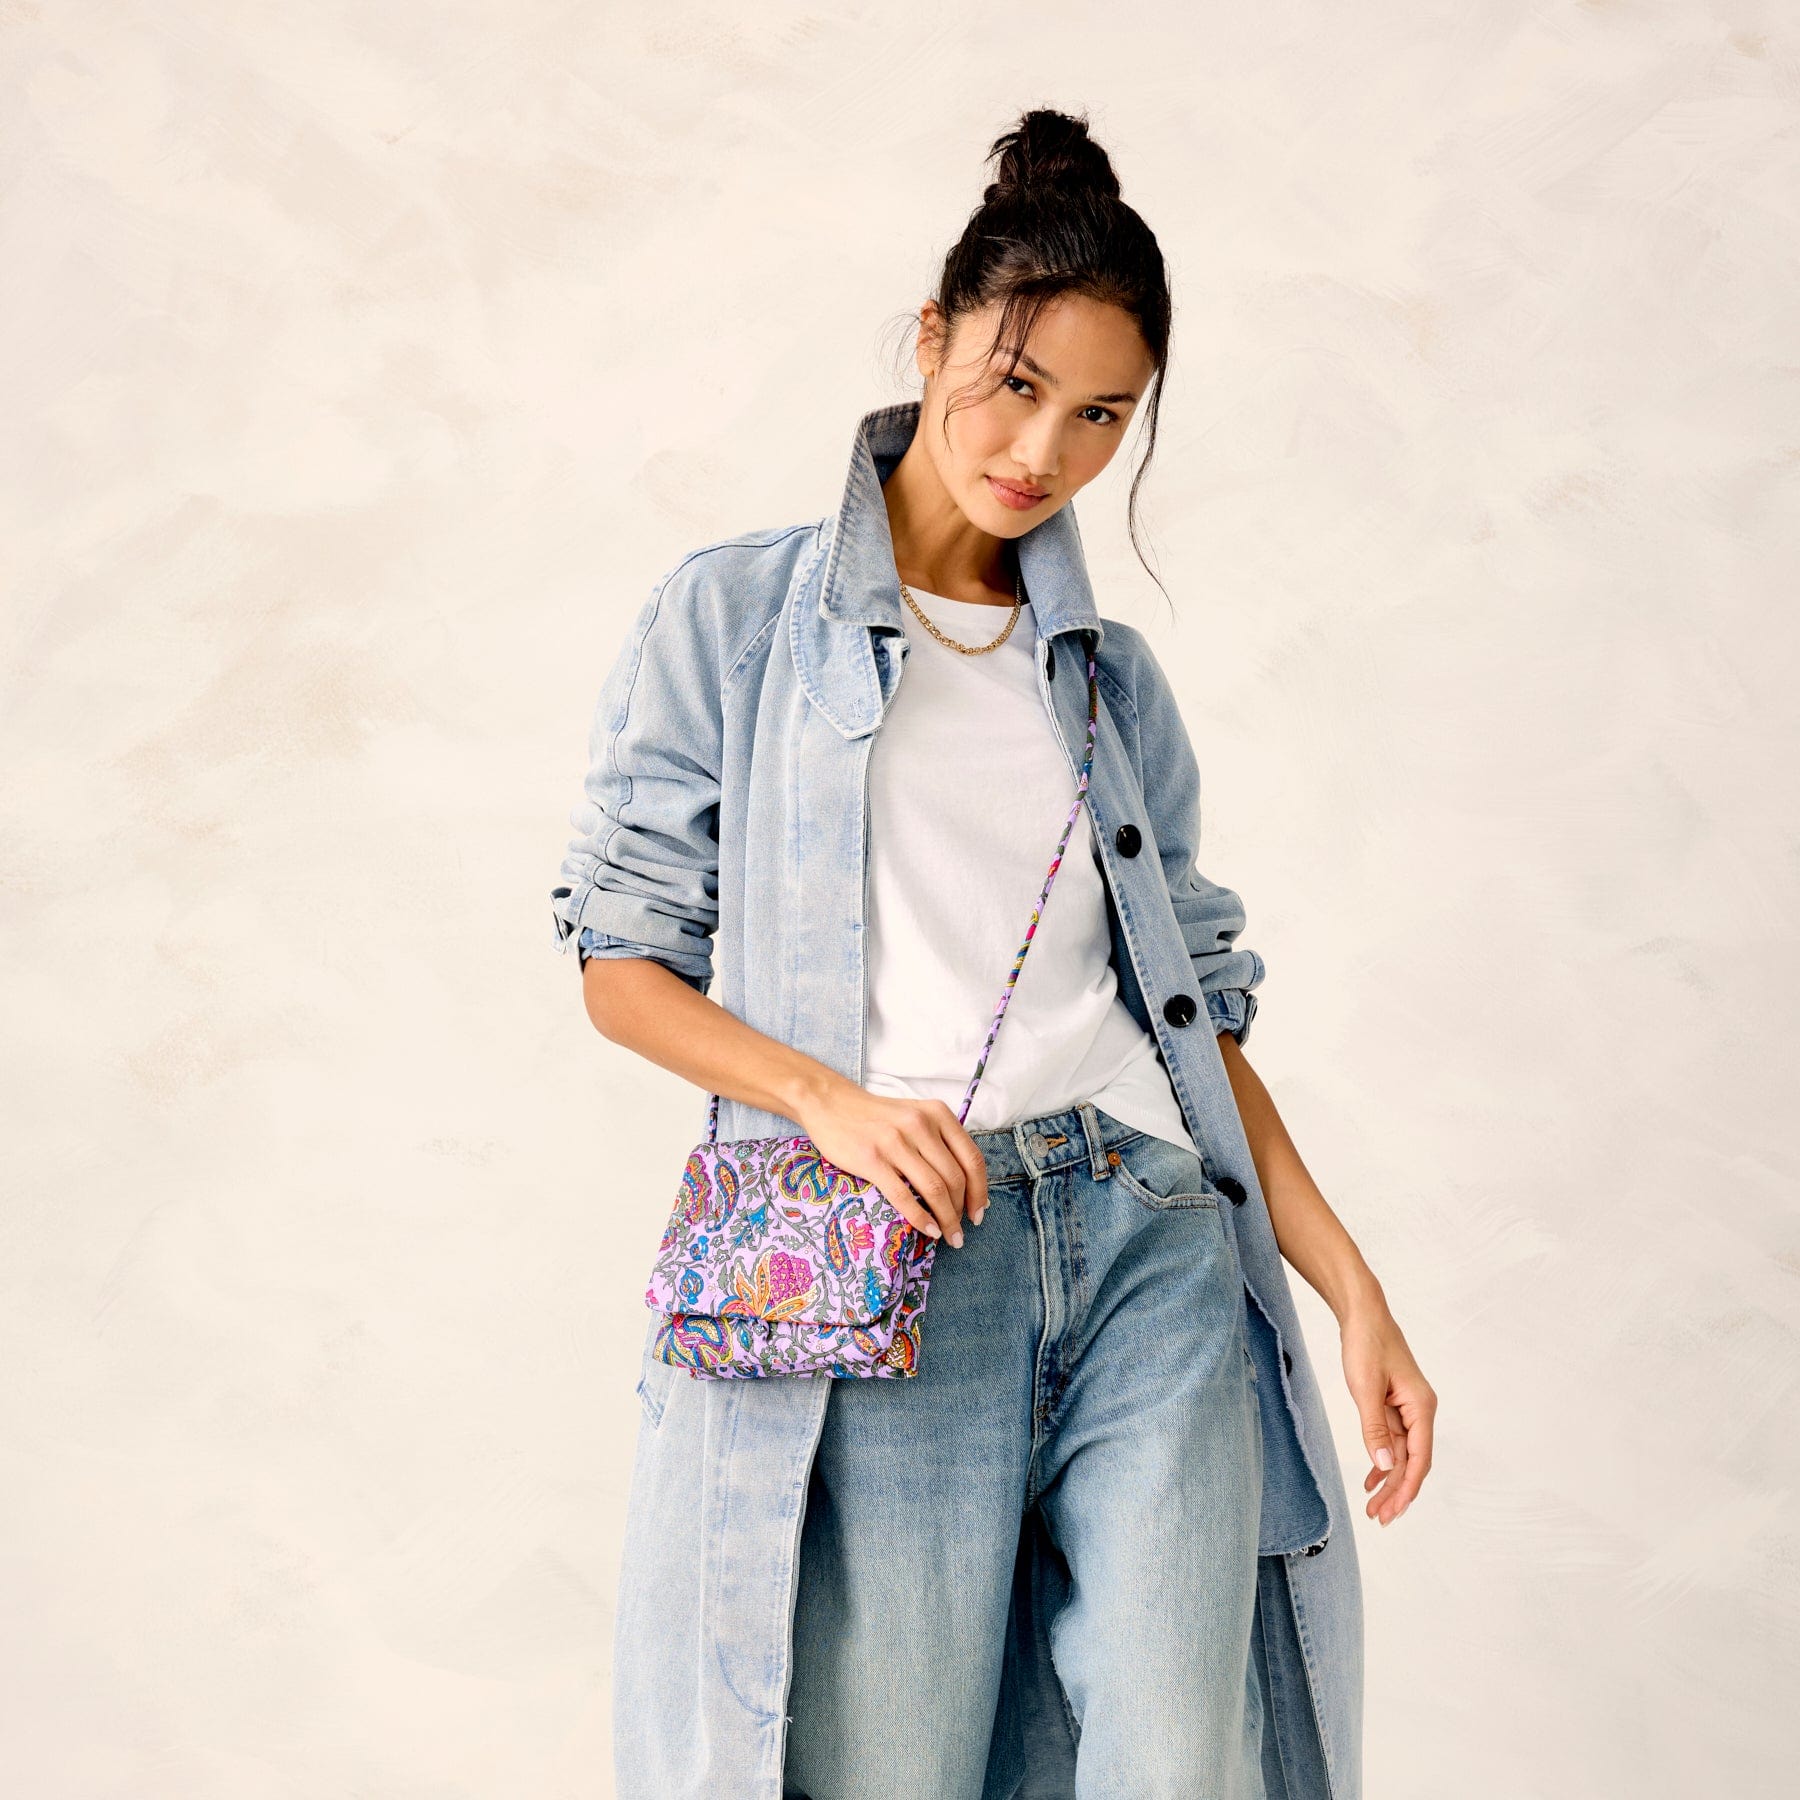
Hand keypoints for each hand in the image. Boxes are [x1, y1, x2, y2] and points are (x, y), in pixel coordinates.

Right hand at [797, 1083, 989, 1247]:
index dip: (980, 1191)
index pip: (972, 1158)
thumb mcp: (916, 1115)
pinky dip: (920, 1218)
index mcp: (938, 1114)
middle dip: (962, 1211)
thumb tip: (968, 1184)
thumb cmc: (877, 1116)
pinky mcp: (872, 1159)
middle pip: (955, 1178)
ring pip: (933, 1189)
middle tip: (961, 1232)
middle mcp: (921, 1125)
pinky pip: (903, 1196)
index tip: (979, 1212)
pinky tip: (927, 1230)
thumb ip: (940, 1142)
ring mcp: (896, 1142)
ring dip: (946, 1219)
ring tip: (948, 1236)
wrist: (831, 1103)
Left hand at [1339, 1302, 1436, 1526]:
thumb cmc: (1367, 1343)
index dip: (1407, 1489)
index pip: (1419, 1459)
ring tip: (1373, 1506)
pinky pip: (1392, 1440)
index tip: (1393, 1512)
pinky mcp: (1394, 1404)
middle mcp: (1420, 1411)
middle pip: (1412, 1461)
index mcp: (1421, 1407)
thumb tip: (1386, 1467)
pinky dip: (1382, 1459)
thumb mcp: (1366, 1388)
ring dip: (1388, 1479)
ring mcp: (1407, 1408)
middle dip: (1396, 1492)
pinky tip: (1371, 1479)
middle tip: (1378, 1518)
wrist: (1363, 1313)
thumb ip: (1375, 1429)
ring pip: (1401, 1454)